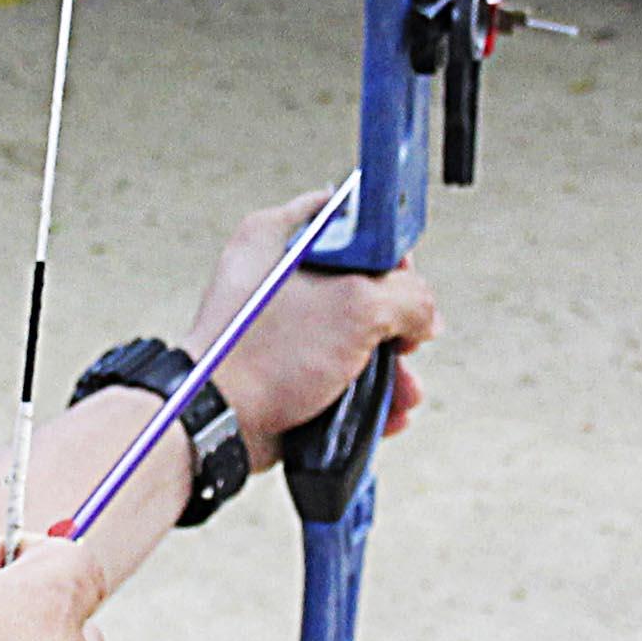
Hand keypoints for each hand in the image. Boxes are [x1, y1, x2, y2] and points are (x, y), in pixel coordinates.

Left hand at [186, 189, 441, 446]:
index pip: (348, 216)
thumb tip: (425, 317)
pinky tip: (386, 412)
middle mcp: (274, 276)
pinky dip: (365, 392)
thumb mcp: (355, 308)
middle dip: (396, 321)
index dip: (385, 243)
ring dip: (388, 367)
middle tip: (408, 339)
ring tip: (404, 391)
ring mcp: (277, 326)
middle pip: (360, 283)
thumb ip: (407, 298)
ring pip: (352, 335)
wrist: (216, 424)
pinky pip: (336, 372)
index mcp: (277, 236)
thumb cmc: (262, 355)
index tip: (406, 273)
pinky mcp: (281, 368)